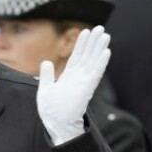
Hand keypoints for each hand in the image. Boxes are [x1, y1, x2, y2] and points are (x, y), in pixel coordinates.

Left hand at [36, 25, 110, 144]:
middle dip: (93, 42)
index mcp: (69, 76)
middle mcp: (78, 77)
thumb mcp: (45, 89)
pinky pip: (95, 73)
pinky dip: (101, 63)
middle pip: (87, 55)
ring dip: (99, 48)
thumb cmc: (51, 110)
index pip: (77, 56)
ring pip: (93, 61)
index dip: (81, 44)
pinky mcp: (87, 88)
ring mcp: (84, 82)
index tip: (85, 31)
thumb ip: (46, 75)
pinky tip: (106, 52)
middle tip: (101, 28)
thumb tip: (45, 62)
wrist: (55, 124)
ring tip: (105, 35)